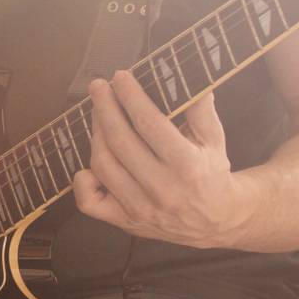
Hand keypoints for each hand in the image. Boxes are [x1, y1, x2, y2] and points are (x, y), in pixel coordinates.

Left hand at [71, 70, 254, 249]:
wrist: (216, 221)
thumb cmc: (211, 172)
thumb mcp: (214, 139)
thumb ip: (200, 109)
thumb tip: (188, 76)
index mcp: (186, 166)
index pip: (148, 124)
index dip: (130, 97)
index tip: (120, 76)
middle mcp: (161, 189)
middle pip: (119, 141)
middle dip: (104, 108)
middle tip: (99, 86)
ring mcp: (139, 208)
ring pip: (102, 165)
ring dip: (95, 134)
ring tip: (98, 114)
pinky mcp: (124, 222)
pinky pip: (90, 202)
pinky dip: (82, 181)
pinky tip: (88, 163)